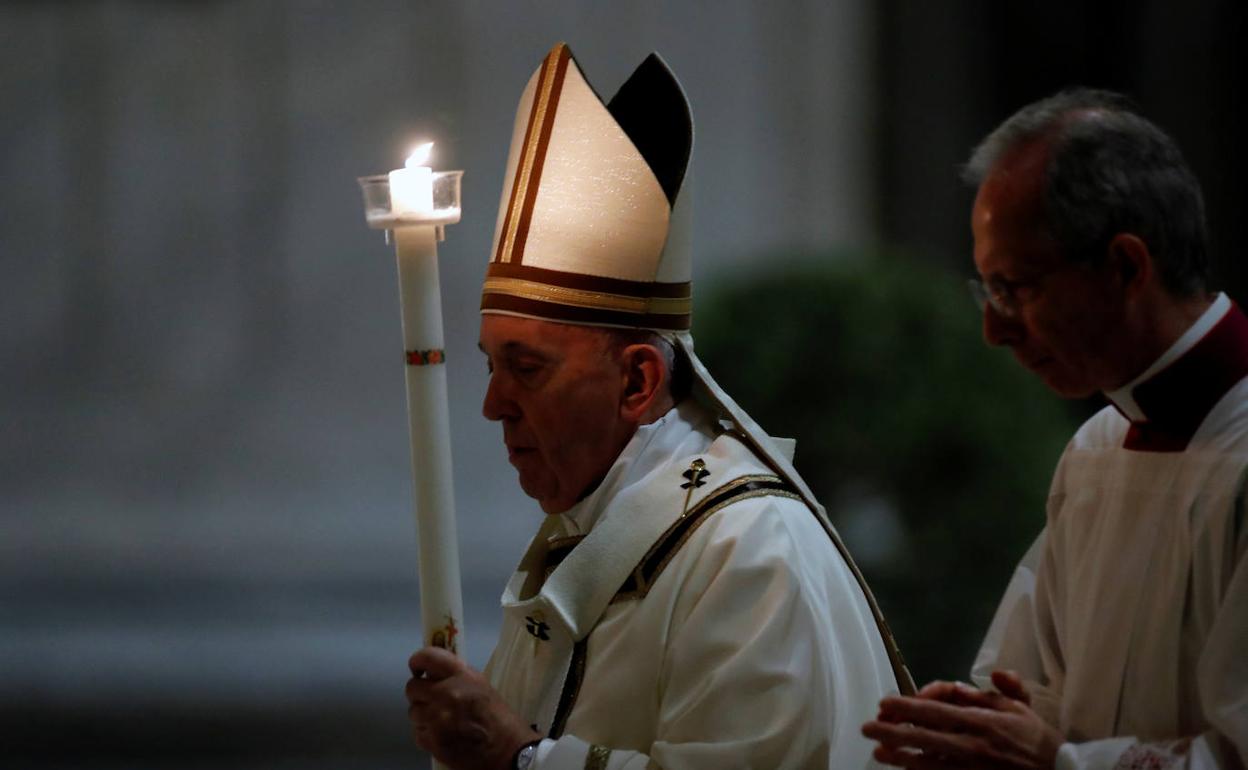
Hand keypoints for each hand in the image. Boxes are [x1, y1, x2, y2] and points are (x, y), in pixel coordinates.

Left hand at [405, 646, 541, 769]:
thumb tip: (432, 673)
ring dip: (423, 715)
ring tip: (441, 721)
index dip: (417, 661)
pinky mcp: (432, 740)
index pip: (428, 657)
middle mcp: (446, 693)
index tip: (417, 669)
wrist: (506, 749)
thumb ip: (455, 676)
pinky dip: (426, 734)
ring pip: (413, 712)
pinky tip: (442, 734)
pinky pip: (417, 732)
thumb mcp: (479, 685)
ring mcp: (436, 718)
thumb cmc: (496, 716)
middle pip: (412, 688)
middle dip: (419, 694)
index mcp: (461, 676)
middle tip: (431, 699)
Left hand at [861, 672, 1062, 769]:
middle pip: (924, 736)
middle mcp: (972, 745)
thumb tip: (994, 672)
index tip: (886, 703)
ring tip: (878, 751)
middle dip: (893, 731)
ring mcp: (971, 769)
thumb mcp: (1022, 707)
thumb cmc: (1037, 741)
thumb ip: (1005, 687)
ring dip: (900, 756)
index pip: (936, 711)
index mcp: (982, 721)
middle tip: (867, 727)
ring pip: (927, 762)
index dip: (907, 707)